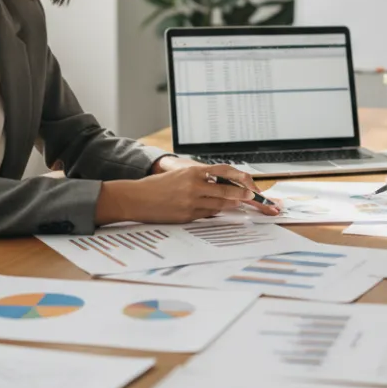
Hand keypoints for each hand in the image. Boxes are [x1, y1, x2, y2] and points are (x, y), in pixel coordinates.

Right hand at [151, 156, 279, 216]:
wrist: (136, 199)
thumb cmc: (156, 186)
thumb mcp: (179, 176)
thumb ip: (198, 178)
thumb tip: (220, 183)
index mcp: (192, 172)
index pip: (223, 171)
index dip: (239, 177)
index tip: (249, 181)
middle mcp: (193, 186)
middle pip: (226, 190)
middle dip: (241, 194)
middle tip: (251, 196)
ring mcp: (191, 202)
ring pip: (219, 204)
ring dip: (229, 204)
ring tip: (237, 203)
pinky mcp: (187, 215)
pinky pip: (207, 214)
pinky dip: (214, 211)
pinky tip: (216, 209)